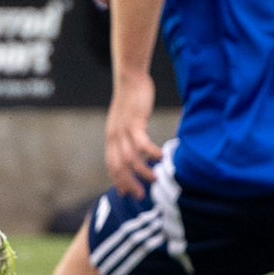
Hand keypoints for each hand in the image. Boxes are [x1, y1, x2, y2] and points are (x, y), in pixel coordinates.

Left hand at [106, 71, 160, 197]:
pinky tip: (162, 157)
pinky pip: (142, 144)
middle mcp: (114, 136)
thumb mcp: (125, 122)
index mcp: (111, 138)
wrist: (129, 79)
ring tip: (155, 178)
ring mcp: (123, 130)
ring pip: (130, 158)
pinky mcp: (134, 122)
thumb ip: (127, 138)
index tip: (127, 194)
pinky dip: (151, 153)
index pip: (111, 165)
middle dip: (129, 183)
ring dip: (142, 171)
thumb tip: (134, 153)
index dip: (118, 181)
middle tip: (141, 195)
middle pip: (118, 167)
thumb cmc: (131, 101)